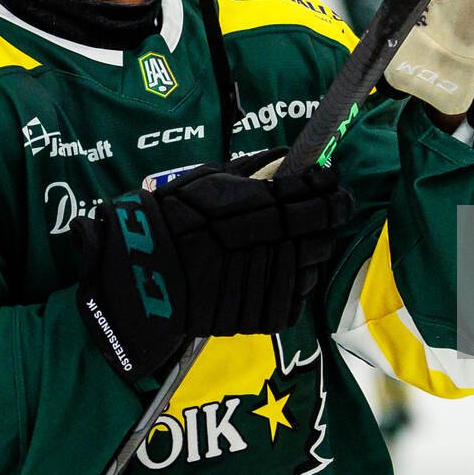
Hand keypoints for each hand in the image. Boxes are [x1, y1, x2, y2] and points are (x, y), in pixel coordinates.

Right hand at [73, 149, 353, 381]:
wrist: (143, 272)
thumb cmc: (174, 217)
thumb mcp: (211, 178)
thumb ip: (256, 169)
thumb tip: (290, 157)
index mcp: (258, 207)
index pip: (316, 199)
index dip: (329, 189)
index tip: (330, 181)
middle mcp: (268, 246)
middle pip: (321, 232)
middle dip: (325, 218)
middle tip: (320, 210)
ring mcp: (269, 285)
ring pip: (313, 265)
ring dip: (311, 250)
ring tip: (293, 242)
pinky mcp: (265, 317)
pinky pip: (297, 296)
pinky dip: (295, 281)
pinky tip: (279, 269)